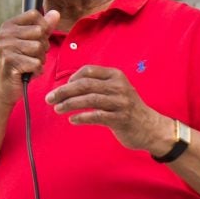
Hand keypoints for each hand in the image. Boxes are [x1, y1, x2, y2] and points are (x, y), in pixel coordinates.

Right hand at [0, 9, 61, 107]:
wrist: (3, 89)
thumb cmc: (19, 64)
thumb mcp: (31, 43)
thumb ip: (44, 28)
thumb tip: (56, 13)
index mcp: (8, 26)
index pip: (34, 14)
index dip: (43, 27)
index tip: (35, 40)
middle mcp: (5, 34)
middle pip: (40, 31)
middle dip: (42, 47)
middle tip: (30, 56)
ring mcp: (6, 48)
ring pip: (39, 47)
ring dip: (39, 59)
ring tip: (28, 65)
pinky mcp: (10, 62)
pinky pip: (37, 63)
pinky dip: (36, 71)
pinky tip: (27, 73)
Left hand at [45, 65, 171, 153]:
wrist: (150, 128)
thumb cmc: (126, 109)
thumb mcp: (115, 91)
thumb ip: (96, 86)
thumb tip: (68, 87)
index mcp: (115, 76)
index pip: (88, 71)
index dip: (71, 78)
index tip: (62, 89)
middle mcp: (118, 86)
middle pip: (85, 85)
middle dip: (64, 91)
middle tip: (49, 98)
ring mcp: (120, 102)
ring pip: (89, 99)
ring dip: (70, 104)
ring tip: (57, 109)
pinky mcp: (120, 118)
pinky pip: (97, 116)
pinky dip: (82, 117)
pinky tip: (72, 120)